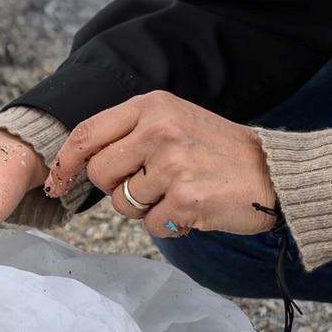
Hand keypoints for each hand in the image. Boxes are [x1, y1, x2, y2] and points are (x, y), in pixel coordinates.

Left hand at [52, 92, 276, 239]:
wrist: (273, 172)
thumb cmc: (220, 151)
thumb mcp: (176, 120)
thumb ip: (132, 133)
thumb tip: (80, 161)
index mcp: (153, 106)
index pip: (88, 133)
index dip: (66, 161)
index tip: (57, 180)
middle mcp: (159, 130)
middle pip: (99, 172)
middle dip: (115, 188)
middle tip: (147, 186)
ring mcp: (172, 165)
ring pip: (123, 203)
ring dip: (145, 209)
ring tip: (178, 194)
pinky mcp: (185, 199)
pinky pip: (150, 225)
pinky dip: (168, 225)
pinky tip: (191, 209)